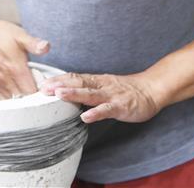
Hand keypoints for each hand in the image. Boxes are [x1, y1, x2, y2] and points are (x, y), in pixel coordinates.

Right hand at [0, 17, 49, 97]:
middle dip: (34, 98)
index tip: (47, 88)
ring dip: (23, 99)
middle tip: (40, 90)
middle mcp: (7, 79)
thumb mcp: (19, 34)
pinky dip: (12, 99)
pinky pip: (3, 98)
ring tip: (29, 90)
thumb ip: (33, 43)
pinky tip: (17, 91)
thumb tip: (45, 47)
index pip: (32, 92)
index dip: (42, 93)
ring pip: (14, 100)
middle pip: (24, 99)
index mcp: (16, 68)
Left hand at [40, 72, 165, 123]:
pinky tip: (86, 117)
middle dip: (60, 85)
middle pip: (78, 82)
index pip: (74, 77)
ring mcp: (111, 95)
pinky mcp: (121, 106)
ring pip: (90, 94)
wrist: (151, 89)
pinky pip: (107, 109)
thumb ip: (87, 88)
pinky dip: (96, 113)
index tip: (43, 83)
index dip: (58, 79)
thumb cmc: (125, 89)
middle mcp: (101, 85)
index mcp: (96, 80)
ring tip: (59, 95)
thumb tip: (68, 91)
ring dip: (74, 94)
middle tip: (44, 88)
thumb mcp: (103, 85)